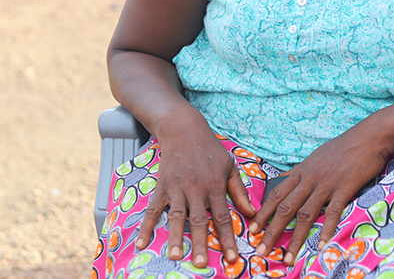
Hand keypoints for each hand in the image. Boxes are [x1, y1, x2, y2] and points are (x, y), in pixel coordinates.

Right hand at [135, 121, 255, 266]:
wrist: (184, 129)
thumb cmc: (210, 149)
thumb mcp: (230, 166)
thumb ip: (239, 191)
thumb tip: (252, 213)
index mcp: (215, 186)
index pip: (223, 217)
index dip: (228, 238)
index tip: (232, 258)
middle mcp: (196, 189)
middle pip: (199, 220)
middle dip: (201, 243)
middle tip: (202, 264)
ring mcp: (177, 188)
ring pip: (177, 216)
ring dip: (176, 237)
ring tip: (175, 256)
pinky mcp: (162, 186)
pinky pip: (154, 209)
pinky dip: (146, 226)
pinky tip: (141, 243)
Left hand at [248, 121, 390, 266]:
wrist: (368, 136)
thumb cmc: (343, 146)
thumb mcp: (315, 156)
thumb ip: (300, 171)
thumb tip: (284, 180)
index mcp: (302, 171)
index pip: (276, 195)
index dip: (263, 213)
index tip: (252, 229)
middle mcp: (310, 179)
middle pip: (286, 208)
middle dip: (271, 231)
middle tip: (261, 250)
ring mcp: (327, 184)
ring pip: (306, 214)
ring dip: (295, 238)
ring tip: (287, 256)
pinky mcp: (345, 188)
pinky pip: (333, 212)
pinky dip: (327, 230)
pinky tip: (322, 245)